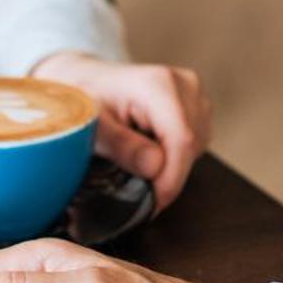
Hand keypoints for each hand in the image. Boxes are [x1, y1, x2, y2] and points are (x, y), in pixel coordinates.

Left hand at [31, 52, 210, 211]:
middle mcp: (183, 85)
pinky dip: (175, 155)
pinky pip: (196, 143)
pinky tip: (150, 148)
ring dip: (171, 165)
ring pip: (196, 148)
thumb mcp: (91, 124)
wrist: (87, 79)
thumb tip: (155, 168)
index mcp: (158, 84)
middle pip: (191, 147)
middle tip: (137, 188)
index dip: (172, 177)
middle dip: (168, 175)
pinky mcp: (197, 106)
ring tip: (137, 158)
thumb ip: (121, 145)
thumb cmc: (85, 98)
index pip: (182, 139)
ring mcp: (194, 94)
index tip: (154, 203)